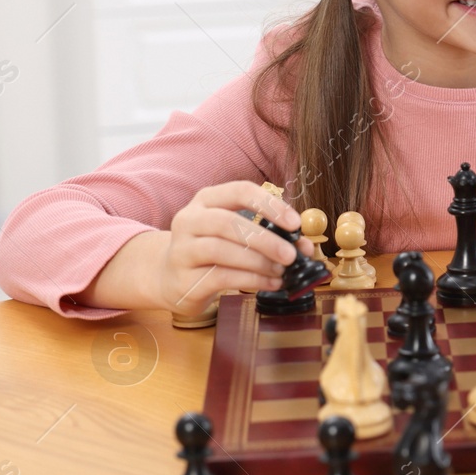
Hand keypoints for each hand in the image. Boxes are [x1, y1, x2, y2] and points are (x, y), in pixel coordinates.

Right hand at [153, 182, 312, 313]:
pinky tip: (271, 283)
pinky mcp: (183, 278)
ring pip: (222, 250)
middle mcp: (189, 220)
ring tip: (281, 271)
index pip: (239, 191)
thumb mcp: (237, 234)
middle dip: (266, 239)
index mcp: (206, 200)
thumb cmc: (213, 250)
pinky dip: (252, 281)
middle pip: (228, 223)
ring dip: (259, 262)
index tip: (295, 224)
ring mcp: (182, 249)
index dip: (270, 205)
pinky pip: (221, 276)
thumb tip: (305, 247)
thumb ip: (270, 234)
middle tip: (291, 255)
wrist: (170, 277)